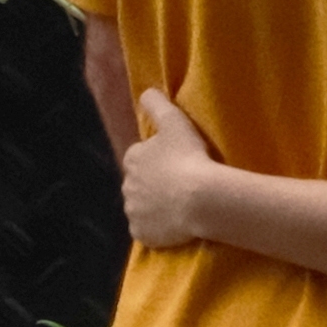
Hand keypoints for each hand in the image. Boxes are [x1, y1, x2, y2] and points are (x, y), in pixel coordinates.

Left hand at [115, 83, 226, 250]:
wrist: (200, 198)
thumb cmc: (188, 156)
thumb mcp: (174, 121)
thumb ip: (157, 104)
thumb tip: (146, 92)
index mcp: (132, 158)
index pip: (142, 158)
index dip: (160, 161)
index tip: (178, 163)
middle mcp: (126, 185)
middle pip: (141, 184)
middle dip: (155, 184)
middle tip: (181, 185)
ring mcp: (133, 212)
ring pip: (143, 208)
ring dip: (156, 207)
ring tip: (181, 205)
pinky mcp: (141, 234)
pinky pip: (148, 230)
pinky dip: (158, 228)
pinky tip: (176, 224)